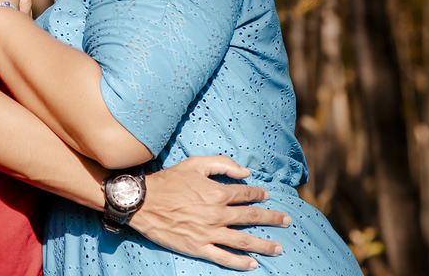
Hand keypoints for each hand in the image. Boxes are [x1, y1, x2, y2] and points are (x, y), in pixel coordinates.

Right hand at [127, 156, 289, 270]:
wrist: (143, 202)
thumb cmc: (168, 181)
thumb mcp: (194, 164)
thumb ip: (222, 164)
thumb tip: (245, 172)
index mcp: (216, 193)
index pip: (245, 194)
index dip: (259, 194)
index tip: (267, 196)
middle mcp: (217, 214)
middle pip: (251, 217)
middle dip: (271, 218)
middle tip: (286, 221)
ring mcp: (209, 233)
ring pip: (243, 240)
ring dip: (263, 244)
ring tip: (278, 247)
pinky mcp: (198, 247)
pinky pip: (224, 257)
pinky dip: (239, 262)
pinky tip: (252, 263)